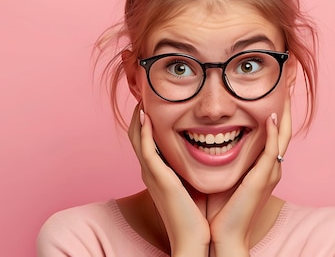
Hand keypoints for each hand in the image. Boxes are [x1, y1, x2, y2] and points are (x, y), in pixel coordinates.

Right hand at [128, 103, 209, 255]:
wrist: (192, 239)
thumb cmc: (194, 216)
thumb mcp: (188, 185)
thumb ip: (188, 169)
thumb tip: (198, 154)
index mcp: (157, 173)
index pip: (145, 141)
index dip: (145, 122)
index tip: (152, 104)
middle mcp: (150, 171)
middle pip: (136, 137)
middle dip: (138, 115)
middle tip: (143, 95)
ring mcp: (151, 174)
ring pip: (137, 139)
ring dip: (138, 118)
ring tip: (142, 99)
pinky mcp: (158, 178)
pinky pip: (146, 149)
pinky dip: (144, 131)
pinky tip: (146, 116)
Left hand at [207, 98, 292, 254]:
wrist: (222, 237)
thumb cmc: (219, 210)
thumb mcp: (223, 176)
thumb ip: (220, 159)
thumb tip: (203, 139)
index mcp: (261, 167)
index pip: (271, 132)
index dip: (273, 109)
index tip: (270, 88)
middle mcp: (269, 167)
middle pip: (283, 129)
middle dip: (285, 104)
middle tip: (285, 80)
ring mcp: (268, 173)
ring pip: (282, 136)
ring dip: (284, 112)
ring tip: (285, 89)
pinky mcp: (262, 180)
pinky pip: (271, 152)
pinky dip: (273, 133)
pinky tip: (271, 116)